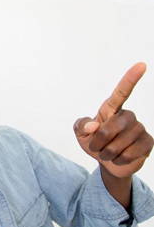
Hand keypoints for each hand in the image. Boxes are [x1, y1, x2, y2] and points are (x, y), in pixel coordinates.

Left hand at [73, 63, 152, 207]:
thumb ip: (81, 125)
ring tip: (108, 152)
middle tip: (96, 146)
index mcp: (111, 109)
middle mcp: (128, 116)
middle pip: (110, 128)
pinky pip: (129, 154)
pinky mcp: (148, 142)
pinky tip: (119, 157)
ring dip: (107, 153)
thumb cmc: (93, 142)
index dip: (130, 79)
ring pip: (119, 144)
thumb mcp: (80, 133)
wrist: (108, 162)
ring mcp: (140, 128)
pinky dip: (119, 160)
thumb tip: (94, 125)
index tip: (141, 65)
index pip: (122, 92)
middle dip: (98, 141)